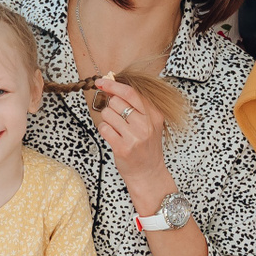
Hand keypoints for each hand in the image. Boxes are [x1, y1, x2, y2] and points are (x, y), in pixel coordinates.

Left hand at [91, 75, 167, 195]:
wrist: (149, 172)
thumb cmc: (146, 146)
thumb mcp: (150, 123)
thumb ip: (136, 105)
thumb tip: (111, 86)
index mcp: (154, 114)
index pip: (130, 93)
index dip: (113, 85)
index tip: (101, 82)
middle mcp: (146, 124)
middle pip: (116, 101)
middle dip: (111, 107)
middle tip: (118, 118)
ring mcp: (134, 137)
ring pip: (107, 114)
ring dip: (107, 120)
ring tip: (118, 130)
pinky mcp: (122, 147)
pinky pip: (103, 128)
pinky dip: (104, 130)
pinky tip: (113, 136)